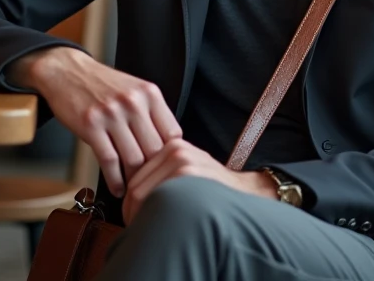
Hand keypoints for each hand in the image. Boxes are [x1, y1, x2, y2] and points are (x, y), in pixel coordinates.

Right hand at [11, 47, 181, 197]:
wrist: (67, 71)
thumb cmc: (102, 85)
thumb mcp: (135, 90)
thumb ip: (152, 114)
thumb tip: (168, 149)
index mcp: (149, 94)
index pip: (173, 133)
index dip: (170, 155)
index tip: (165, 168)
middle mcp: (133, 102)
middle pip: (155, 150)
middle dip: (154, 171)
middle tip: (152, 185)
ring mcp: (111, 114)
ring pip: (134, 159)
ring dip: (135, 180)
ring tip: (135, 189)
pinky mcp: (91, 126)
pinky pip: (109, 161)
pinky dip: (116, 181)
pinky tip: (118, 188)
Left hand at [121, 138, 275, 224]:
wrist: (244, 191)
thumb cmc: (213, 186)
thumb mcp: (188, 168)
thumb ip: (162, 172)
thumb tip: (130, 193)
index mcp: (172, 145)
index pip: (135, 174)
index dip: (129, 200)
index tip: (131, 215)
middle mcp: (175, 150)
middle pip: (135, 185)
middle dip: (130, 210)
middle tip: (133, 226)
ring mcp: (181, 161)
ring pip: (141, 193)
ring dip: (138, 215)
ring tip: (144, 228)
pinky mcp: (187, 174)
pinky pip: (156, 199)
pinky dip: (151, 215)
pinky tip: (158, 225)